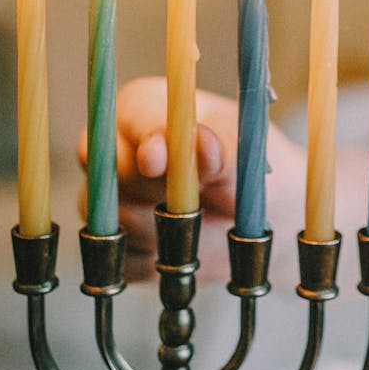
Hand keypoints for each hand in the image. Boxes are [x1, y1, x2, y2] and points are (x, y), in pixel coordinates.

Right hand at [77, 76, 304, 281]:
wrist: (261, 219)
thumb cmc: (249, 168)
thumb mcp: (245, 155)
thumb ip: (222, 149)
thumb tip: (201, 142)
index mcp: (146, 109)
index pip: (129, 117)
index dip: (142, 138)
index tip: (158, 159)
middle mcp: (118, 150)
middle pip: (106, 169)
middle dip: (150, 188)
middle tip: (194, 195)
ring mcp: (109, 199)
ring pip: (111, 219)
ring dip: (159, 228)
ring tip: (200, 220)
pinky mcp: (114, 243)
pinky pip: (120, 260)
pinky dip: (155, 260)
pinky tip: (183, 250)